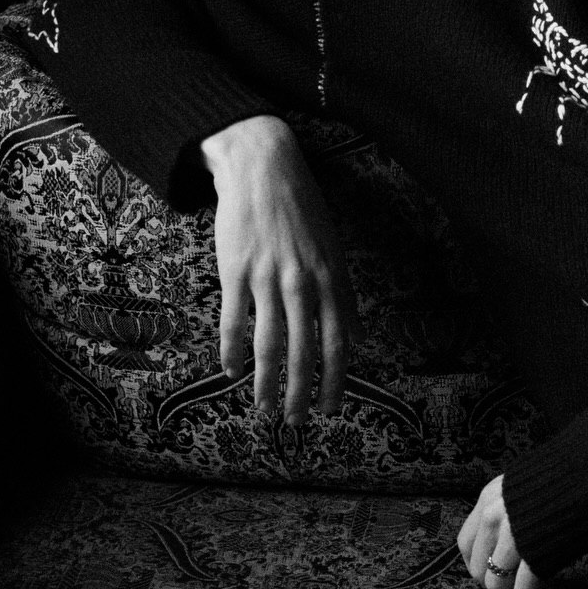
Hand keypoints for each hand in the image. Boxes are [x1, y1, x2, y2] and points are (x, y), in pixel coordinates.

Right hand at [201, 114, 362, 422]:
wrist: (262, 166)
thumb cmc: (302, 209)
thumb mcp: (335, 249)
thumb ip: (345, 295)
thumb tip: (357, 338)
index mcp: (331, 280)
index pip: (338, 344)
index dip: (336, 381)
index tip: (333, 407)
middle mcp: (302, 284)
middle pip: (305, 352)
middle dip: (303, 393)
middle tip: (299, 421)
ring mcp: (267, 278)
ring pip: (268, 344)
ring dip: (266, 383)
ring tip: (265, 408)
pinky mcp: (235, 270)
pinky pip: (234, 321)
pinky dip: (231, 351)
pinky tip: (230, 372)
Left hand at [457, 475, 552, 588]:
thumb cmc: (571, 476)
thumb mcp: (527, 484)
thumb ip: (511, 507)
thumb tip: (511, 535)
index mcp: (489, 497)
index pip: (466, 543)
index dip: (477, 565)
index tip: (492, 575)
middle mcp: (494, 516)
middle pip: (479, 568)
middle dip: (496, 588)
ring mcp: (512, 536)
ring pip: (498, 585)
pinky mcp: (534, 554)